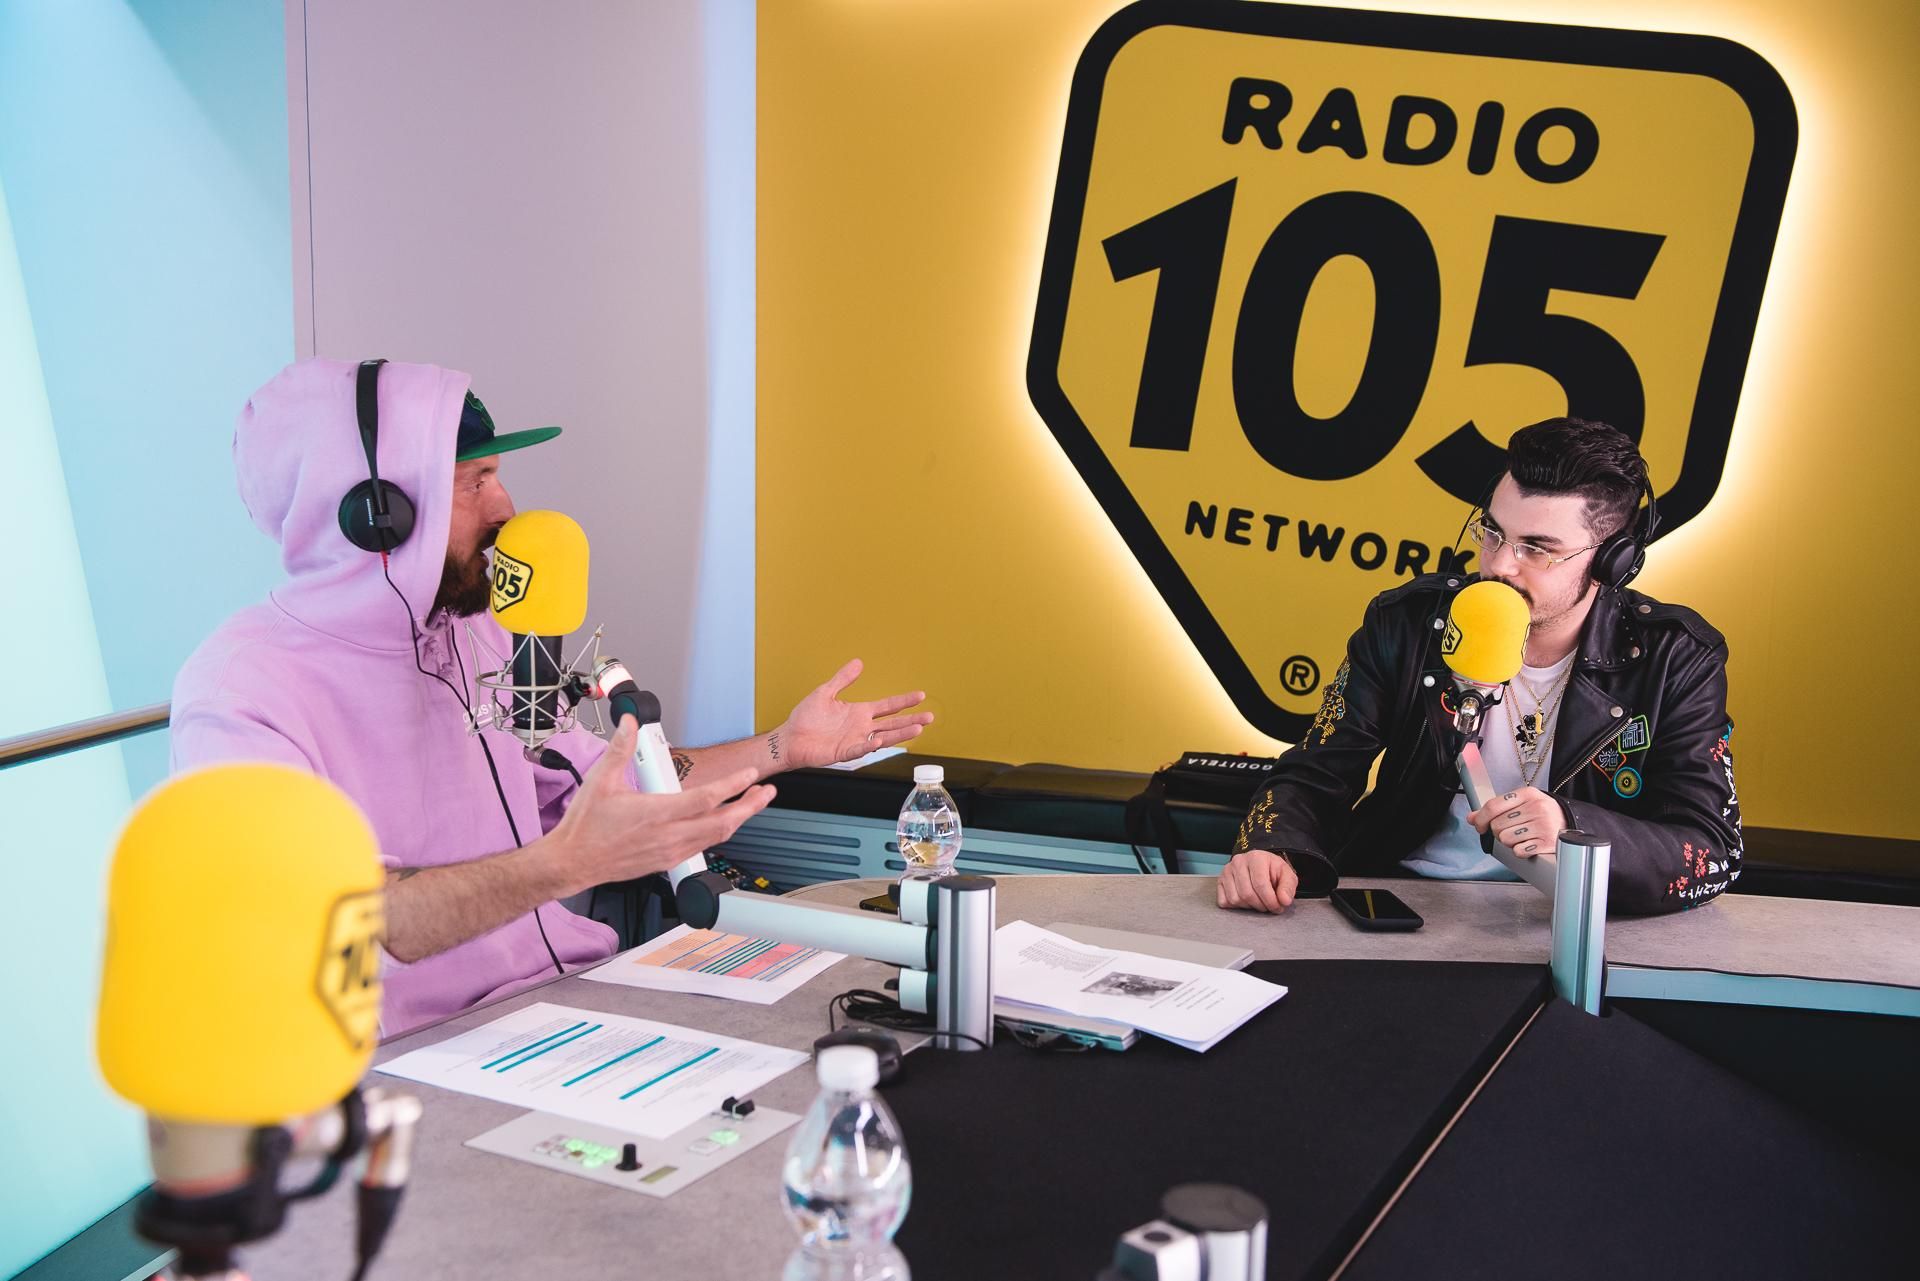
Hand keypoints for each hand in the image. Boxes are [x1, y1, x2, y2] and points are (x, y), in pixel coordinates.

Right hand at [541, 716, 776, 895]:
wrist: (573, 861)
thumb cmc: (585, 826)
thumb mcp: (600, 780)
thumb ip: (619, 749)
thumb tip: (629, 723)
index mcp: (655, 813)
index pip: (706, 798)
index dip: (733, 786)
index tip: (750, 775)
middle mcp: (668, 836)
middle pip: (723, 822)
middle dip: (750, 806)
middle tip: (766, 791)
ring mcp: (670, 851)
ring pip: (716, 837)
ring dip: (738, 819)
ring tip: (752, 804)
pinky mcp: (667, 861)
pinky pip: (703, 847)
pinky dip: (719, 833)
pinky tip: (724, 823)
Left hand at [773, 658, 932, 769]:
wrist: (790, 738)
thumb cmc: (806, 718)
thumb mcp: (825, 692)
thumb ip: (843, 679)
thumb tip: (859, 662)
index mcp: (859, 712)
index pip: (887, 706)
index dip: (903, 702)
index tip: (920, 696)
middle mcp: (861, 727)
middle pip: (892, 724)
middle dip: (911, 720)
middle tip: (930, 717)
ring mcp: (854, 741)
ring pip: (883, 738)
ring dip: (899, 734)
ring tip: (917, 729)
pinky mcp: (843, 753)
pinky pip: (859, 750)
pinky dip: (869, 746)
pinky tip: (879, 742)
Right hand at [1216, 850, 1297, 912]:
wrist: (1259, 865)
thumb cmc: (1272, 871)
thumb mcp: (1286, 875)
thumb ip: (1288, 887)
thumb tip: (1284, 901)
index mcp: (1256, 858)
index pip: (1260, 884)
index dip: (1270, 900)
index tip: (1278, 907)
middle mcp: (1238, 862)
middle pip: (1247, 894)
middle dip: (1261, 906)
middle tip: (1269, 907)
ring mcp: (1226, 871)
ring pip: (1235, 899)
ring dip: (1249, 907)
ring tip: (1258, 902)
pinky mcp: (1219, 881)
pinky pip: (1224, 902)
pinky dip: (1236, 906)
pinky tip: (1246, 901)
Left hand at [1468, 787, 1566, 857]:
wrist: (1571, 821)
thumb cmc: (1542, 813)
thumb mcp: (1521, 803)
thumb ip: (1496, 809)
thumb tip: (1472, 817)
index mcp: (1527, 794)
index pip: (1493, 806)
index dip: (1480, 818)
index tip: (1479, 825)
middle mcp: (1536, 807)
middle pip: (1497, 825)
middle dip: (1499, 831)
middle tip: (1511, 830)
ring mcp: (1543, 824)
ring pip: (1505, 839)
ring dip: (1510, 842)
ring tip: (1521, 836)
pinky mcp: (1547, 842)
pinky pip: (1518, 851)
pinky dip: (1521, 850)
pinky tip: (1529, 843)